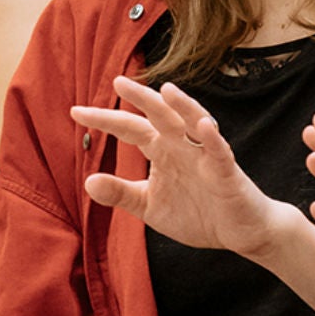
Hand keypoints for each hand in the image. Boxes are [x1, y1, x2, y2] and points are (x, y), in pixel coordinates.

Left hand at [71, 76, 292, 258]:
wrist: (239, 233)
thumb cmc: (197, 213)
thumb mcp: (149, 206)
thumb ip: (121, 193)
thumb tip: (87, 181)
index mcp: (162, 150)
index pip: (130, 129)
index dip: (105, 120)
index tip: (75, 111)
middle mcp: (182, 145)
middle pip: (160, 115)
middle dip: (142, 98)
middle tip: (118, 82)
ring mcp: (206, 156)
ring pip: (194, 123)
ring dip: (183, 106)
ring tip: (168, 90)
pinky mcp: (227, 172)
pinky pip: (220, 152)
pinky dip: (213, 139)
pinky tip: (202, 127)